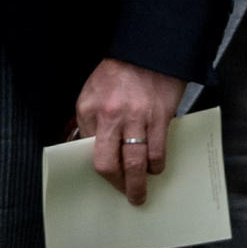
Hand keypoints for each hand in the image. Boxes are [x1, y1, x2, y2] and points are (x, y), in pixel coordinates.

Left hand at [74, 59, 185, 205]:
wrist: (147, 50)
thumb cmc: (118, 73)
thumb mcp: (90, 93)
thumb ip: (88, 121)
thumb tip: (88, 148)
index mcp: (89, 110)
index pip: (88, 151)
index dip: (99, 170)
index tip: (106, 180)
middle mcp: (110, 116)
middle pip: (109, 164)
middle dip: (118, 186)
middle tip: (126, 197)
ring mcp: (136, 117)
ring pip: (135, 163)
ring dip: (139, 183)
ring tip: (141, 191)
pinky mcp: (158, 117)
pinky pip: (156, 151)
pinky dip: (156, 165)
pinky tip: (155, 169)